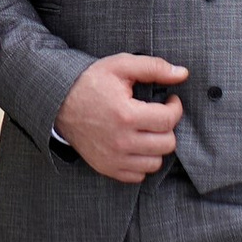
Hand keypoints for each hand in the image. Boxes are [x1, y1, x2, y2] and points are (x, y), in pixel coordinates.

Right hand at [57, 53, 188, 184]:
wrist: (58, 103)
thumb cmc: (91, 82)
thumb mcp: (120, 66)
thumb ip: (154, 67)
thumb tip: (183, 74)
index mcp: (126, 115)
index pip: (169, 120)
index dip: (175, 108)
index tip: (170, 100)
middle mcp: (120, 141)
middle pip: (166, 144)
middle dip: (167, 127)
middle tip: (158, 115)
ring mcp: (113, 158)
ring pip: (155, 163)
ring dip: (156, 146)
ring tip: (147, 130)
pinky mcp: (106, 167)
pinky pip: (138, 176)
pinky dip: (141, 162)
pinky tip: (136, 144)